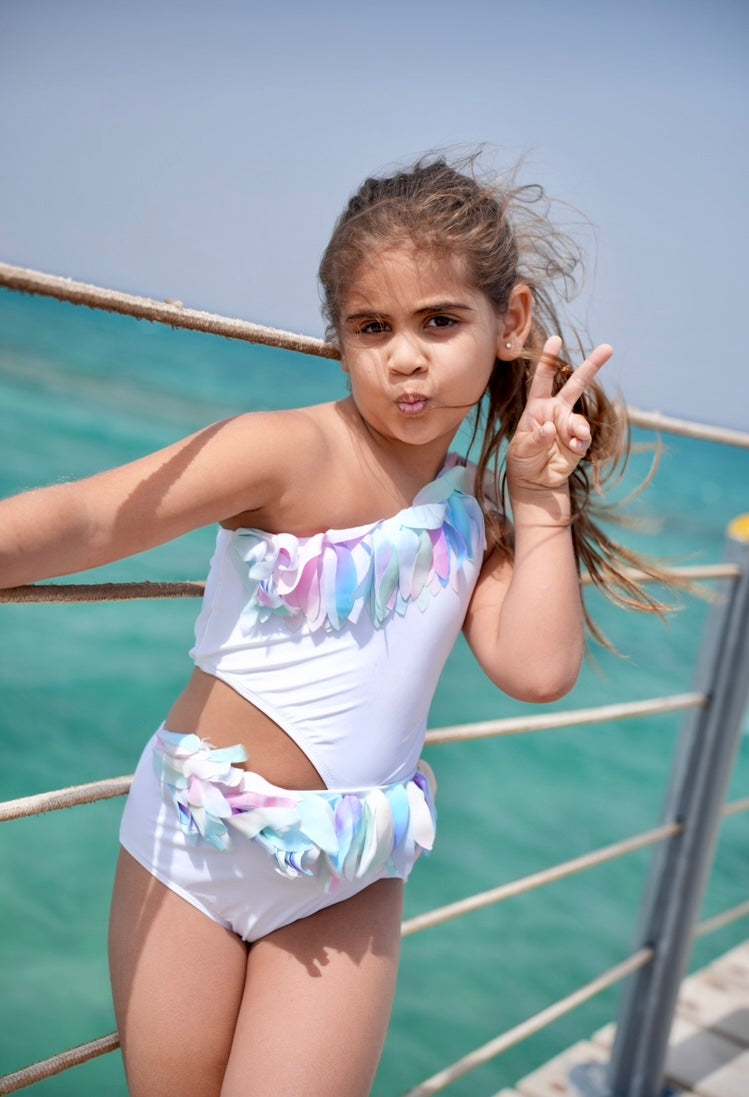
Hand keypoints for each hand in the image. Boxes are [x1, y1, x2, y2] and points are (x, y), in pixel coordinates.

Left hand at [507, 336, 611, 493]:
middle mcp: (556, 411)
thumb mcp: (521, 450)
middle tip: (608, 347)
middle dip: (591, 366)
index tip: (556, 340)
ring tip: (573, 438)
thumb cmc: (523, 461)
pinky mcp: (579, 442)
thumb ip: (535, 439)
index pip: (543, 379)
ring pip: (580, 419)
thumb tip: (549, 428)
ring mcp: (569, 426)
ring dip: (578, 427)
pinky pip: (584, 437)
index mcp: (537, 406)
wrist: (536, 482)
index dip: (549, 359)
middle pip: (575, 384)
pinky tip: (573, 447)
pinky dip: (580, 441)